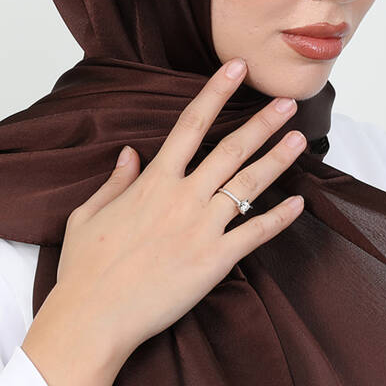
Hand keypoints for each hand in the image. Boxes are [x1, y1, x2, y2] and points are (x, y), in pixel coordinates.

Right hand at [51, 57, 305, 364]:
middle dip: (262, 122)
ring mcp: (202, 228)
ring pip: (249, 185)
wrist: (93, 317)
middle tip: (287, 102)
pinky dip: (280, 218)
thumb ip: (115, 181)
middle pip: (231, 149)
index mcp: (153, 182)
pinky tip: (300, 203)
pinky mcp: (215, 261)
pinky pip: (256, 233)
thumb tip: (130, 153)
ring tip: (300, 138)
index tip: (236, 68)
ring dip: (278, 159)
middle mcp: (182, 198)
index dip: (216, 92)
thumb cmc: (85, 270)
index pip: (190, 124)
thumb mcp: (87, 214)